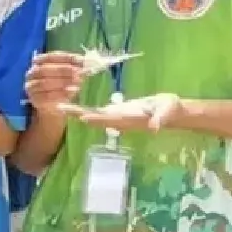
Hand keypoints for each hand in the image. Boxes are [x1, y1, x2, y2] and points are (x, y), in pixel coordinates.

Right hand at [24, 52, 86, 113]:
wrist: (53, 106)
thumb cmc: (61, 85)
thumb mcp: (68, 74)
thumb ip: (75, 67)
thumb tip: (88, 61)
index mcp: (39, 62)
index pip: (50, 57)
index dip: (65, 58)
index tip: (80, 61)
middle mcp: (31, 73)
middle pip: (45, 69)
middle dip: (63, 70)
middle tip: (78, 73)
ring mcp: (31, 86)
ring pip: (44, 83)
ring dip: (62, 82)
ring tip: (76, 83)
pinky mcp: (34, 99)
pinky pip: (45, 96)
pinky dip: (59, 94)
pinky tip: (70, 92)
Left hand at [63, 93, 183, 133]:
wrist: (171, 111)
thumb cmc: (170, 109)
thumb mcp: (167, 111)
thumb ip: (160, 119)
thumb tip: (154, 128)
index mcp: (129, 120)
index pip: (110, 120)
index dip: (96, 119)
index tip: (81, 117)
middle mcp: (119, 121)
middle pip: (96, 118)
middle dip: (78, 114)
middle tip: (60, 108)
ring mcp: (117, 117)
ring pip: (94, 115)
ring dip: (78, 111)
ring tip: (61, 105)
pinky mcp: (117, 112)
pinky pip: (98, 111)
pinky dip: (86, 108)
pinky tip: (74, 103)